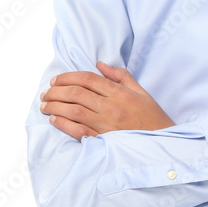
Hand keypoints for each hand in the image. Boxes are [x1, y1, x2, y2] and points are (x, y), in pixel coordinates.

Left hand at [39, 61, 174, 140]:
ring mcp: (106, 125)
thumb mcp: (140, 91)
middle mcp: (111, 107)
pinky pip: (78, 131)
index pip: (88, 79)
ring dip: (55, 106)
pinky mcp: (103, 141)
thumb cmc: (152, 116)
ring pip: (73, 111)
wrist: (162, 142)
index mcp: (120, 93)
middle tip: (45, 93)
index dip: (68, 77)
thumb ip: (120, 76)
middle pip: (76, 93)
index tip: (56, 80)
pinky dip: (63, 124)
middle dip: (56, 91)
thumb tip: (99, 64)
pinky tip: (54, 119)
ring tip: (44, 105)